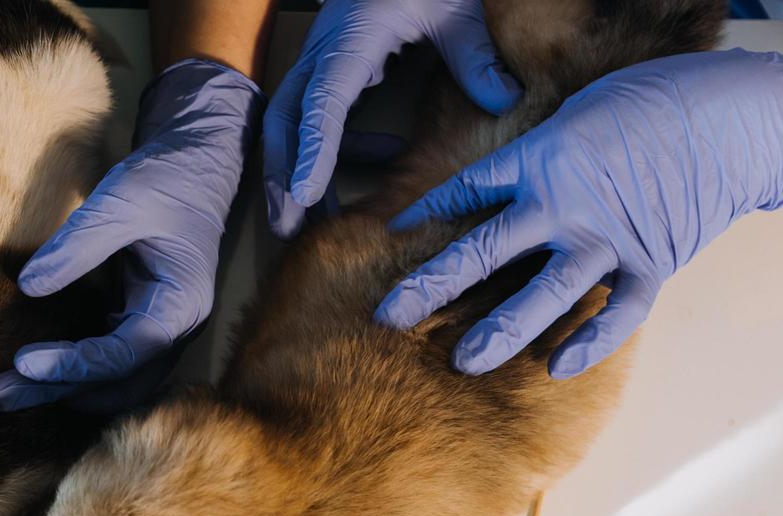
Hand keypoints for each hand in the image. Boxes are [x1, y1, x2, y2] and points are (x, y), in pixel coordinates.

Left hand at [0, 59, 263, 411]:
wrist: (193, 167)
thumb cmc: (166, 179)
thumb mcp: (121, 201)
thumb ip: (77, 246)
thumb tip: (27, 286)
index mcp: (179, 306)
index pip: (123, 355)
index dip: (73, 365)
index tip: (23, 363)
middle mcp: (173, 331)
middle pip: (117, 386)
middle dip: (59, 394)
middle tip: (0, 395)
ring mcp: (157, 333)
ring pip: (112, 384)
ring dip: (62, 392)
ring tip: (6, 392)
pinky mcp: (137, 324)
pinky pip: (105, 365)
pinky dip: (71, 374)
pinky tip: (32, 373)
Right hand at [264, 0, 521, 238]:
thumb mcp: (457, 8)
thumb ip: (475, 53)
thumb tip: (503, 100)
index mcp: (352, 40)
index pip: (322, 101)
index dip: (312, 150)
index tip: (304, 194)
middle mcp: (324, 55)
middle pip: (285, 120)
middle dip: (280, 176)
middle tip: (286, 227)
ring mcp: (320, 64)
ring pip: (290, 125)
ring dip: (294, 173)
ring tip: (308, 221)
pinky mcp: (329, 71)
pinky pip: (316, 120)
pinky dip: (334, 149)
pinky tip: (379, 161)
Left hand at [377, 50, 782, 377]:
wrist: (735, 114)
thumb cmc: (652, 101)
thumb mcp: (578, 112)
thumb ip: (538, 155)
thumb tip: (503, 183)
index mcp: (540, 159)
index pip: (467, 192)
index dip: (427, 213)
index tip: (392, 234)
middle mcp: (564, 205)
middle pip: (485, 251)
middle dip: (432, 286)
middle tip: (390, 316)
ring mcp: (607, 239)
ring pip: (543, 294)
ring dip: (501, 330)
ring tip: (463, 362)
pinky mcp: (651, 264)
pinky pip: (617, 314)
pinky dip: (591, 343)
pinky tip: (559, 369)